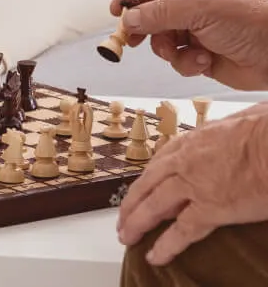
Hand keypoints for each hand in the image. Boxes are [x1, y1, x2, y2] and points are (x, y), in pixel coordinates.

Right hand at [112, 0, 267, 90]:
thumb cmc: (249, 21)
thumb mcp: (200, 8)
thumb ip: (160, 12)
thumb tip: (128, 19)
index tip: (116, 10)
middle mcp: (194, 1)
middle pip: (152, 10)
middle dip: (144, 26)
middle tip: (131, 38)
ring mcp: (197, 28)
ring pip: (161, 38)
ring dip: (168, 48)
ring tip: (181, 51)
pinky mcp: (201, 53)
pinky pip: (177, 58)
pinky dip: (186, 62)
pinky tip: (204, 61)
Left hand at [117, 105, 267, 264]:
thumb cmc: (264, 130)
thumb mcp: (238, 120)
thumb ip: (228, 131)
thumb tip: (238, 127)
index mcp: (192, 140)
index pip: (160, 161)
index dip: (148, 179)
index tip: (141, 189)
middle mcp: (184, 161)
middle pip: (147, 184)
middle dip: (132, 203)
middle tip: (122, 219)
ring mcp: (193, 185)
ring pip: (154, 206)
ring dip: (137, 223)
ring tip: (126, 237)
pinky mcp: (210, 209)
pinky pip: (182, 231)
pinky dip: (165, 246)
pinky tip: (154, 256)